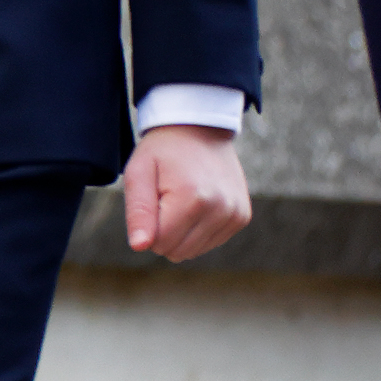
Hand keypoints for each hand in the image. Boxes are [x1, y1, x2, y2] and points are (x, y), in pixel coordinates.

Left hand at [122, 123, 250, 263]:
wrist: (200, 129)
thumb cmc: (163, 152)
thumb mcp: (139, 173)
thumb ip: (138, 212)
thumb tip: (140, 246)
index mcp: (192, 198)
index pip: (159, 243)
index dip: (148, 226)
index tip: (153, 198)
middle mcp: (220, 209)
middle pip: (177, 252)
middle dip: (164, 232)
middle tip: (166, 198)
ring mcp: (235, 214)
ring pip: (194, 251)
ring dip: (181, 232)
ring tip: (182, 199)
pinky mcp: (242, 217)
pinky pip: (210, 243)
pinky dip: (198, 229)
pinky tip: (197, 203)